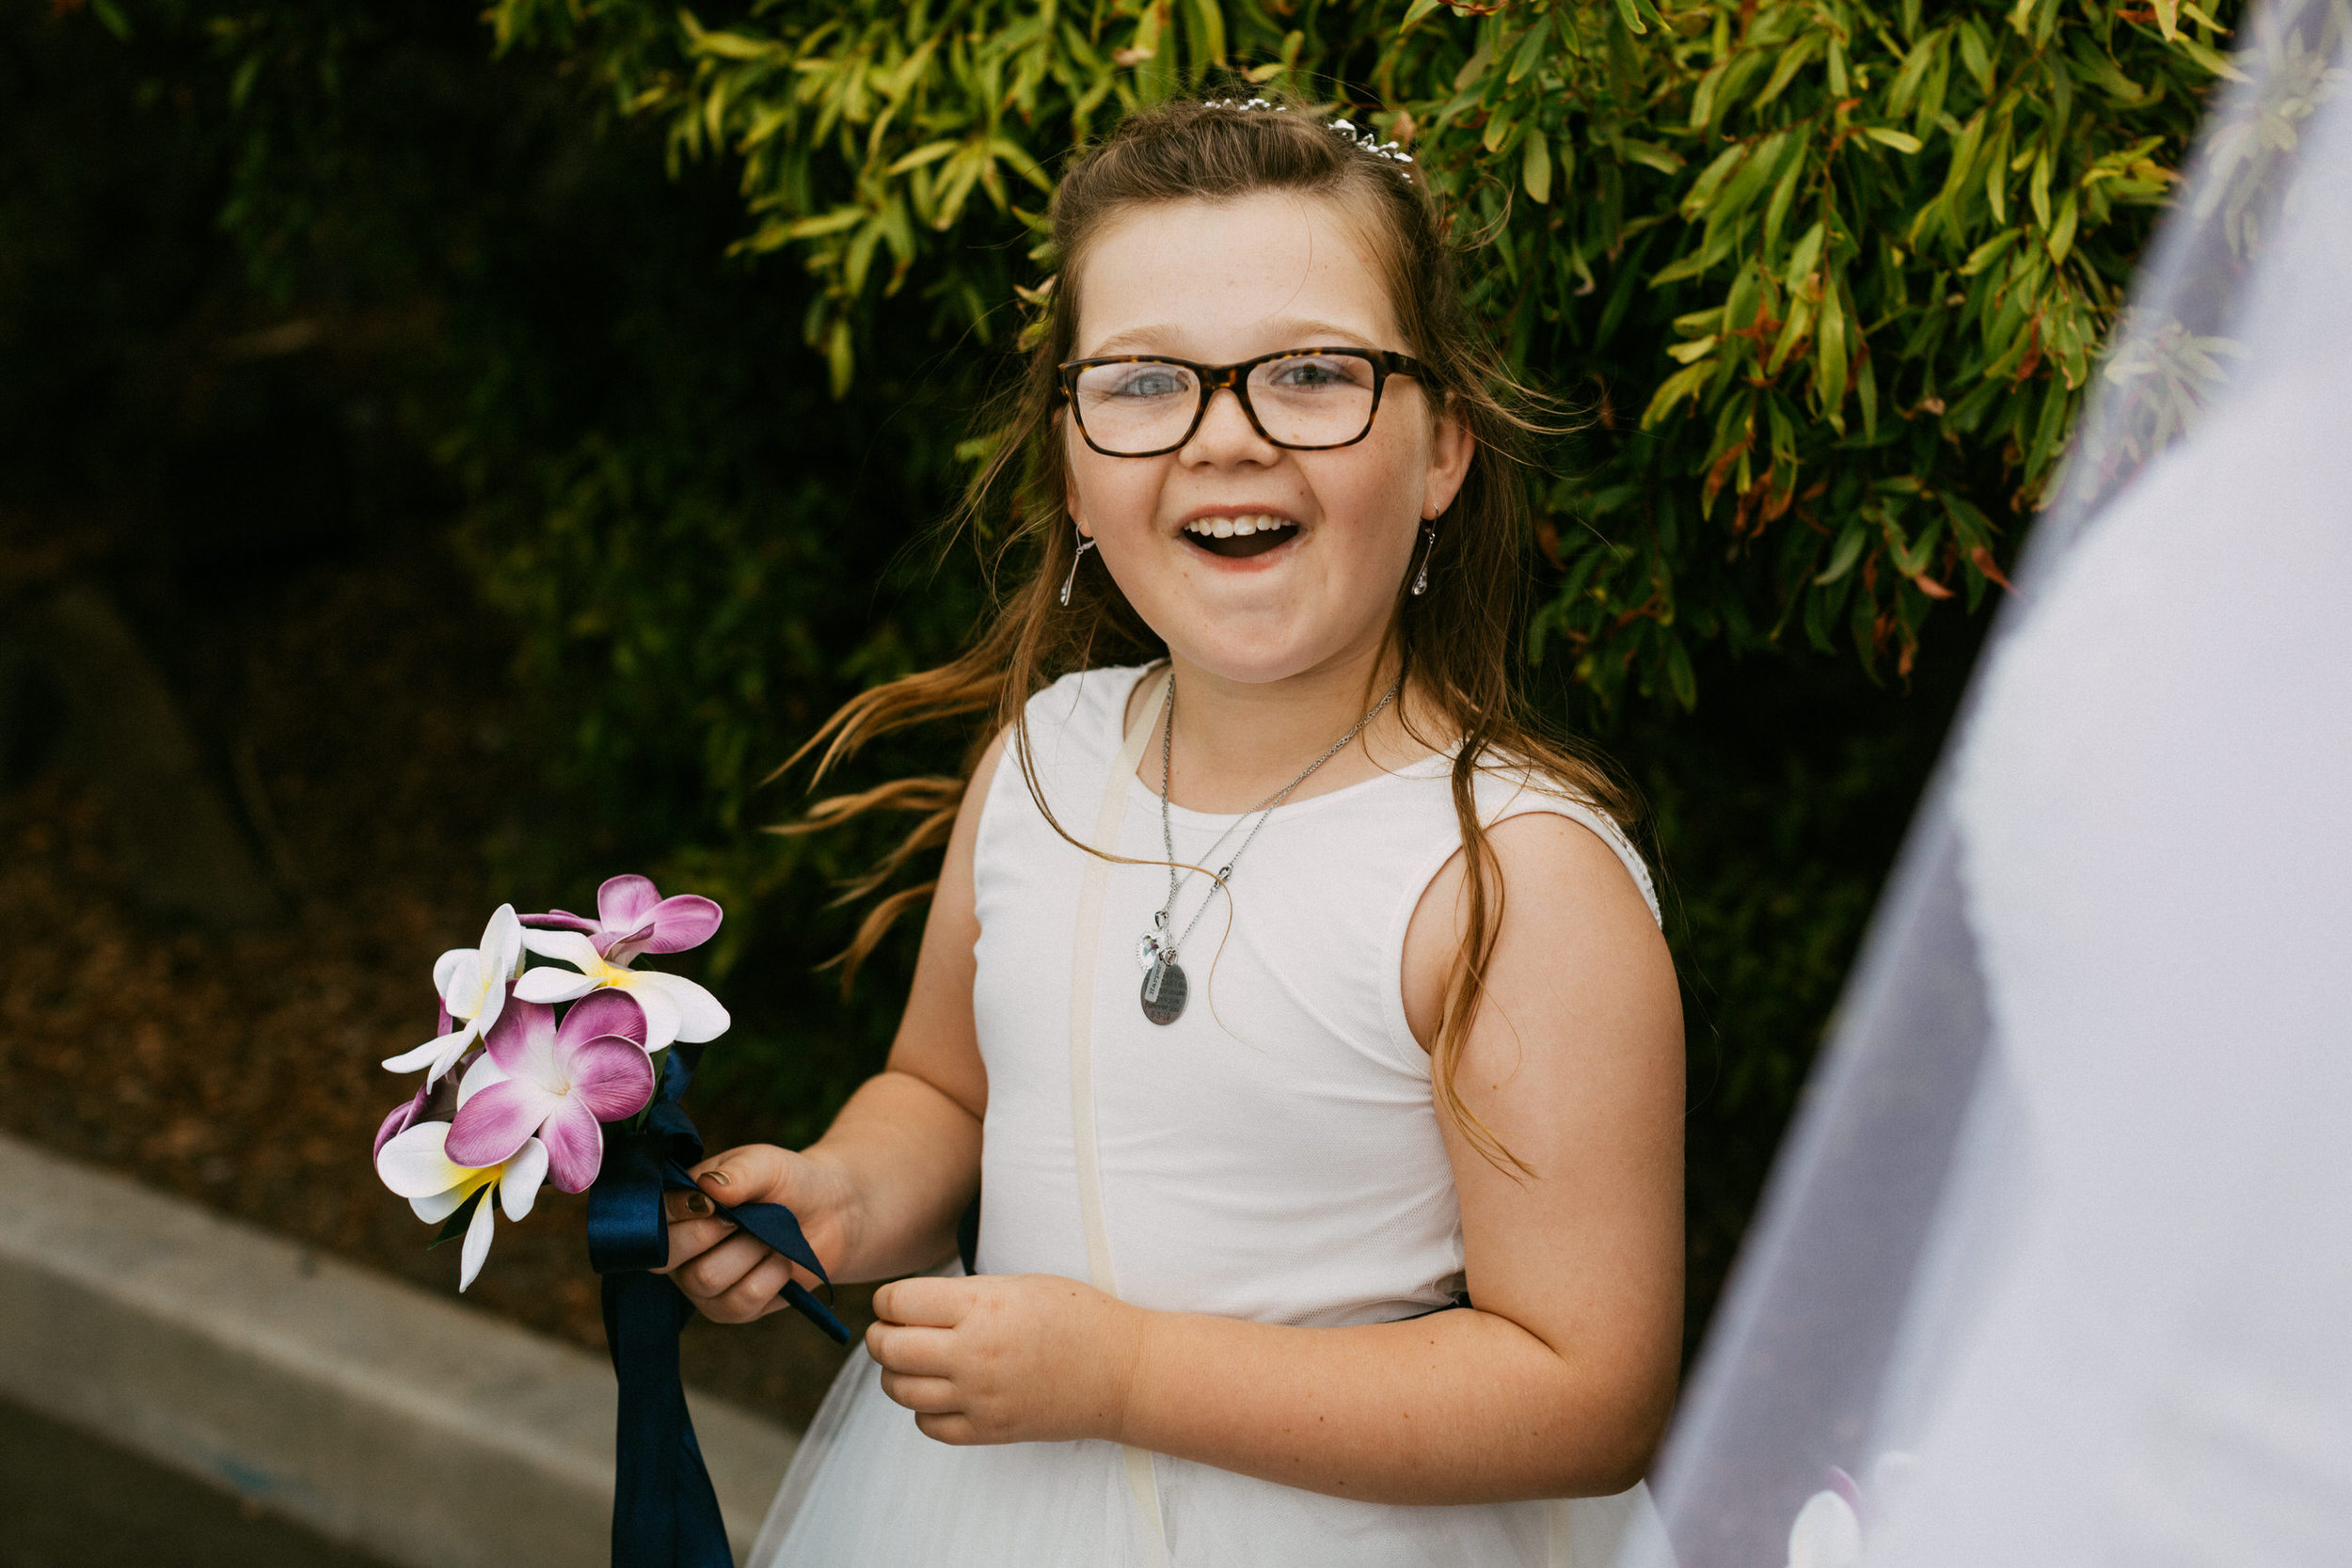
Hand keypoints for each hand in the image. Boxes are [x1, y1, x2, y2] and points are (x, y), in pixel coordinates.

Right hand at [657, 1143, 857, 1323]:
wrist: (830, 1213)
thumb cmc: (787, 1182)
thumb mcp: (765, 1164)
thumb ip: (739, 1173)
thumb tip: (708, 1187)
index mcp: (675, 1209)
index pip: (651, 1220)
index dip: (676, 1213)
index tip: (712, 1203)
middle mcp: (679, 1250)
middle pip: (667, 1258)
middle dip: (712, 1234)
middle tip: (744, 1218)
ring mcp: (701, 1284)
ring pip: (707, 1278)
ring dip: (749, 1252)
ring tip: (769, 1236)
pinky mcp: (731, 1309)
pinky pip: (742, 1300)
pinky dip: (771, 1275)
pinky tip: (780, 1260)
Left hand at [866, 1274, 1144, 1445]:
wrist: (1122, 1371)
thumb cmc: (1077, 1316)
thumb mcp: (1019, 1284)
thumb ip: (964, 1294)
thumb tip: (909, 1306)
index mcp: (981, 1305)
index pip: (897, 1302)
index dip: (886, 1300)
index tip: (894, 1302)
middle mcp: (973, 1352)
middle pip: (888, 1348)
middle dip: (879, 1336)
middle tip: (889, 1331)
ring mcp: (979, 1396)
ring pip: (900, 1390)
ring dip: (894, 1373)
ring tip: (911, 1362)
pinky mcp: (989, 1430)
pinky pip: (928, 1426)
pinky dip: (922, 1410)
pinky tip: (939, 1393)